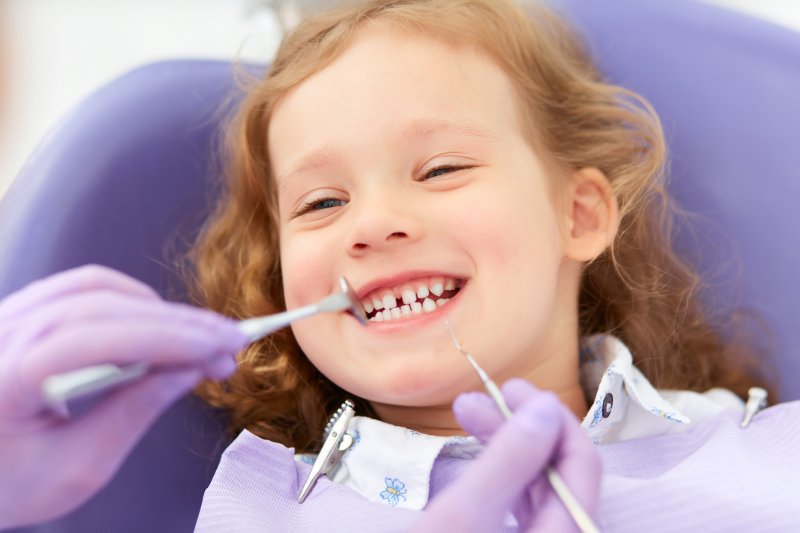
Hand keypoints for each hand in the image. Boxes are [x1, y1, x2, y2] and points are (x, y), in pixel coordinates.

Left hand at [0, 265, 247, 528]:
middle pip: (105, 308)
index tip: (221, 347)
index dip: (169, 340)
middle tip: (230, 341)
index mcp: (6, 377)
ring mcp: (7, 316)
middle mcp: (2, 334)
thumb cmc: (8, 485)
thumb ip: (133, 414)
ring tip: (203, 336)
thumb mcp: (76, 469)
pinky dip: (130, 300)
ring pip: (97, 290)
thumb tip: (191, 370)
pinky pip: (81, 288)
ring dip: (159, 309)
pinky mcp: (20, 312)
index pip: (99, 340)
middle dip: (178, 323)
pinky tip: (160, 322)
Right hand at [416, 379, 600, 531]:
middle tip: (477, 398)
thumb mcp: (460, 517)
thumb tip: (545, 406)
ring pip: (535, 487)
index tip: (512, 388)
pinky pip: (518, 505)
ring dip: (506, 446)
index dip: (552, 419)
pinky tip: (476, 453)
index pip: (581, 466)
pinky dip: (498, 473)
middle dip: (519, 428)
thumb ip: (506, 461)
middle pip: (557, 474)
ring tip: (464, 413)